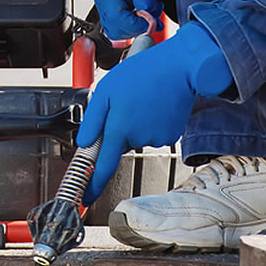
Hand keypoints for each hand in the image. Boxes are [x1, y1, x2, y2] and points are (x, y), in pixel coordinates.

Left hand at [79, 23, 233, 200]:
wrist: (180, 67)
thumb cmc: (142, 73)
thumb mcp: (106, 92)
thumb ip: (92, 121)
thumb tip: (84, 145)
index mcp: (119, 129)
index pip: (104, 167)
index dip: (93, 185)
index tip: (86, 199)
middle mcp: (139, 138)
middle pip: (121, 144)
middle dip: (119, 129)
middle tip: (125, 103)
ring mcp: (157, 138)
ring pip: (138, 138)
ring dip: (136, 124)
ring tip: (142, 99)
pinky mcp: (171, 135)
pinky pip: (154, 134)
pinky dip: (151, 123)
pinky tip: (155, 104)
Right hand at [92, 0, 170, 39]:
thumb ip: (146, 4)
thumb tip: (146, 22)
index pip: (116, 21)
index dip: (136, 25)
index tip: (151, 21)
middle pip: (114, 28)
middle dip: (136, 26)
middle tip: (152, 15)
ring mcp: (106, 1)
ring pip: (117, 28)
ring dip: (137, 25)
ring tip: (151, 10)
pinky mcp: (113, 3)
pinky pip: (121, 22)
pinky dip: (135, 22)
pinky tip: (147, 11)